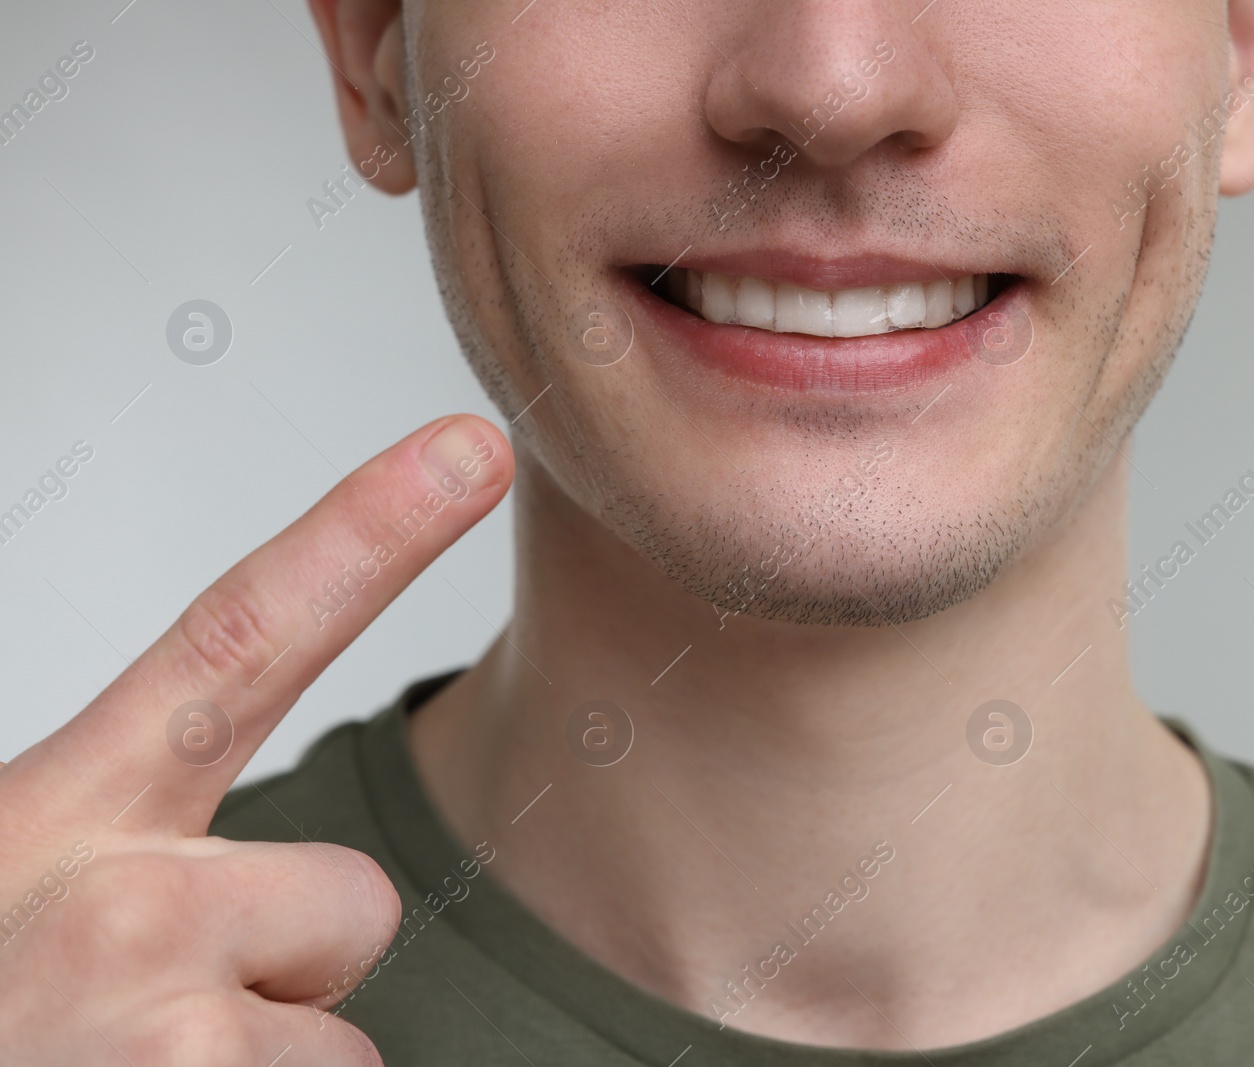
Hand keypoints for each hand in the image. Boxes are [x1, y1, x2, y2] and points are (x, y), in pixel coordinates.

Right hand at [0, 416, 511, 1065]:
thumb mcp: (13, 894)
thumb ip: (136, 852)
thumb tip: (262, 885)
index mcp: (61, 814)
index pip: (241, 635)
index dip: (369, 532)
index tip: (469, 448)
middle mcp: (115, 900)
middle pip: (350, 898)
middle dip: (290, 968)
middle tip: (139, 1023)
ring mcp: (159, 1020)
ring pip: (342, 1032)